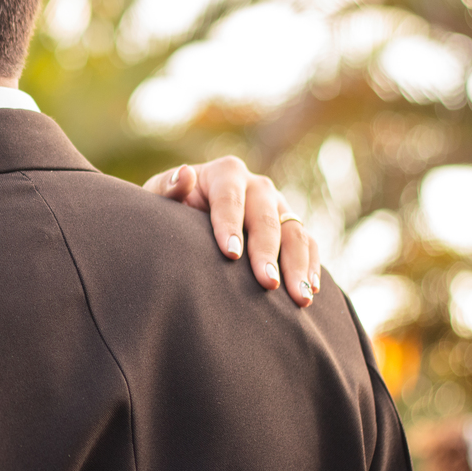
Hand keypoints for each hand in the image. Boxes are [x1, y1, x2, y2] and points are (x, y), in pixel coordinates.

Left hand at [144, 157, 320, 307]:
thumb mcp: (159, 198)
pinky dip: (312, 266)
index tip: (230, 254)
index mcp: (225, 173)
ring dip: (298, 265)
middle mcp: (257, 186)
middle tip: (266, 283)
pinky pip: (309, 244)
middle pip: (267, 217)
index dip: (230, 225)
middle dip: (267, 252)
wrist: (188, 218)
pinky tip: (310, 291)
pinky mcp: (292, 226)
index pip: (230, 199)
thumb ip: (167, 189)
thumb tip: (184, 174)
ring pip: (295, 232)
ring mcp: (279, 206)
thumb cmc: (170, 210)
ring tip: (299, 297)